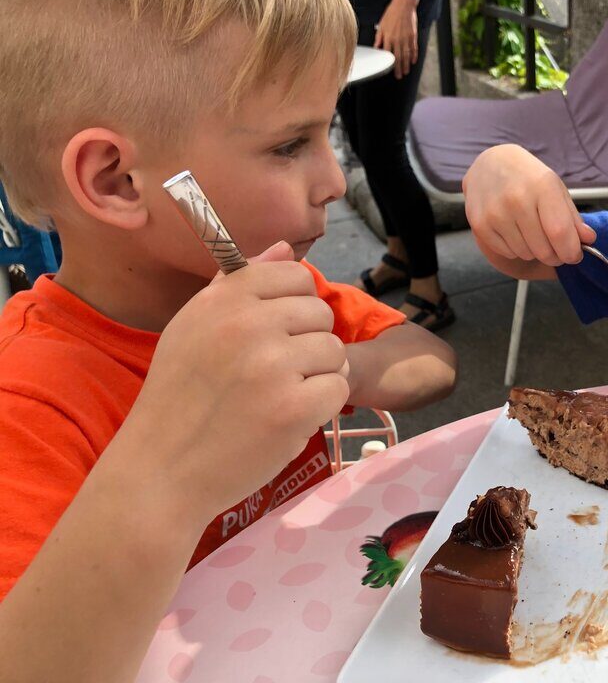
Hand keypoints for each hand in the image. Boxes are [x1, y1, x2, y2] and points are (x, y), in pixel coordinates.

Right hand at [120, 241, 349, 524]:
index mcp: (224, 300)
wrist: (160, 470)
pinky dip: (322, 404)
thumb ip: (238, 284)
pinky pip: (338, 386)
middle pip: (320, 312)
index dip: (295, 303)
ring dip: (318, 373)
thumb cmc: (176, 397)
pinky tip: (292, 415)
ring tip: (283, 393)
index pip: (294, 275)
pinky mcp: (294, 409)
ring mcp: (273, 367)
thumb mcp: (191, 327)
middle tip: (276, 371)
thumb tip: (285, 247)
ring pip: (334, 350)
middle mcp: (248, 325)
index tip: (278, 331)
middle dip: (307, 341)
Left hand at [375, 0, 418, 78]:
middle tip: (399, 76)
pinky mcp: (413, 36)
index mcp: (388, 38)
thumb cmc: (391, 13)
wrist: (404, 4)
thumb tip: (376, 48)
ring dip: (406, 65)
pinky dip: (414, 56)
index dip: (388, 64)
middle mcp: (397, 40)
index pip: (387, 54)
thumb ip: (379, 38)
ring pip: (406, 55)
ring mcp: (406, 38)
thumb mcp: (381, 25)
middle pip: (398, 58)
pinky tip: (413, 61)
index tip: (389, 70)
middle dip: (398, 68)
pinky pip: (414, 48)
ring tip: (406, 72)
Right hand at [463, 144, 596, 267]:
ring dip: (534, 250)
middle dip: (555, 255)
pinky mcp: (480, 225)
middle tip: (555, 248)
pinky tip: (514, 231)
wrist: (488, 165)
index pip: (559, 232)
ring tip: (531, 233)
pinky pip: (507, 252)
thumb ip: (572, 217)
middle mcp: (516, 200)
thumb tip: (588, 240)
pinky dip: (515, 248)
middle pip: (543, 249)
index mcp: (542, 186)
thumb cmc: (527, 177)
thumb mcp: (554, 188)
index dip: (571, 251)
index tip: (574, 255)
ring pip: (525, 253)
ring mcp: (495, 213)